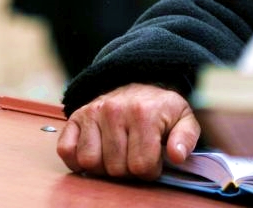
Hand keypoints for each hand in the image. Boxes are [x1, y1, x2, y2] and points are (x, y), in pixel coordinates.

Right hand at [56, 84, 200, 179]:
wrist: (140, 83)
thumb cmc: (161, 108)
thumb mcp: (183, 118)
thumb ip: (185, 138)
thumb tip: (177, 155)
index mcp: (144, 112)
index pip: (141, 166)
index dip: (150, 169)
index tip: (153, 157)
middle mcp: (115, 109)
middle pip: (116, 168)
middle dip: (127, 169)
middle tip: (135, 152)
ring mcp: (93, 112)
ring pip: (91, 163)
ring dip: (104, 165)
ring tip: (117, 152)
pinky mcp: (76, 116)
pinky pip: (67, 152)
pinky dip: (78, 159)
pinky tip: (97, 151)